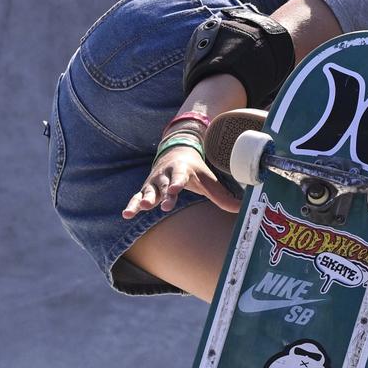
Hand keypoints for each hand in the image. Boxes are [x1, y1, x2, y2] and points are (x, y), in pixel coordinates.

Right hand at [123, 146, 240, 218]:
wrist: (176, 152)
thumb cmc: (194, 170)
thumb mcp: (208, 180)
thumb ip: (222, 196)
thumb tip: (241, 209)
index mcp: (182, 169)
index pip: (179, 176)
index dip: (177, 182)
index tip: (175, 188)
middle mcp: (166, 175)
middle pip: (163, 186)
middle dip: (161, 195)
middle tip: (159, 204)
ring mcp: (154, 182)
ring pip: (148, 191)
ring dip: (144, 199)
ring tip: (142, 207)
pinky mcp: (147, 189)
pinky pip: (137, 197)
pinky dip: (132, 205)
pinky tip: (126, 214)